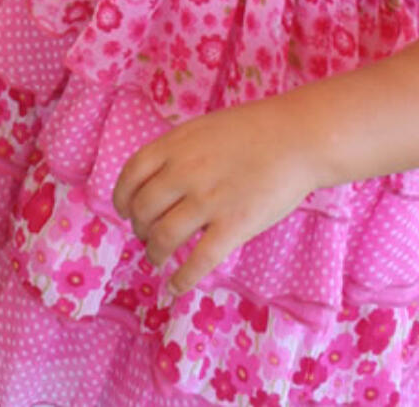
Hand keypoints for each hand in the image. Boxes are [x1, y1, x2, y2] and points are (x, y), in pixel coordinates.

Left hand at [113, 98, 318, 294]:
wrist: (296, 138)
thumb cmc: (253, 129)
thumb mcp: (203, 129)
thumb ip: (179, 152)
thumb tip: (158, 180)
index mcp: (175, 145)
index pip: (131, 175)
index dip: (122, 198)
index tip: (124, 211)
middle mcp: (184, 172)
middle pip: (143, 210)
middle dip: (139, 228)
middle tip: (147, 236)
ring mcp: (208, 200)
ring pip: (164, 237)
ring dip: (155, 253)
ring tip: (158, 259)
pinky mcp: (233, 226)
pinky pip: (199, 261)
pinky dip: (182, 279)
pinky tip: (175, 288)